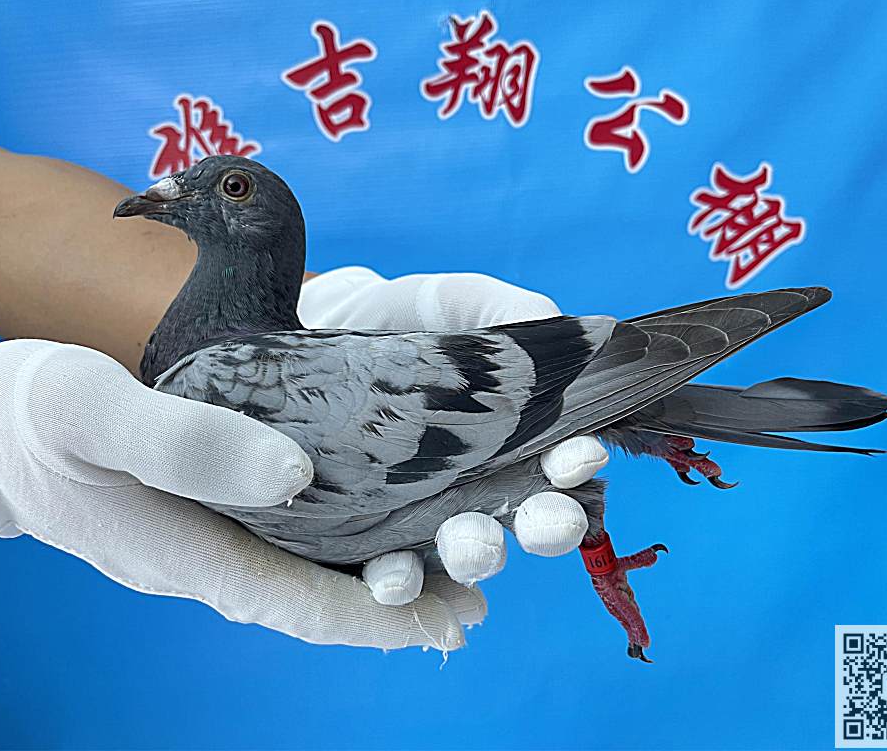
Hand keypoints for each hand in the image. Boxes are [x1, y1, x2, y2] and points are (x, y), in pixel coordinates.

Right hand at [0, 340, 481, 650]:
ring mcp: (196, 544)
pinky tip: (365, 525)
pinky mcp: (194, 518)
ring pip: (298, 575)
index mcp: (182, 551)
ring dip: (368, 580)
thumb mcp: (98, 411)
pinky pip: (275, 544)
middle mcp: (199, 561)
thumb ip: (188, 443)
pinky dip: (330, 545)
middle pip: (310, 601)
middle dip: (390, 608)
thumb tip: (294, 473)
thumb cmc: (31, 415)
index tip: (445, 620)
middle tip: (470, 600)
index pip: (297, 604)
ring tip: (440, 570)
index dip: (376, 618)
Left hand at [299, 267, 608, 600]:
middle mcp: (481, 486)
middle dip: (546, 525)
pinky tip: (393, 579)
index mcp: (514, 435)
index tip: (580, 455)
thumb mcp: (448, 302)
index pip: (559, 459)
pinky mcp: (370, 543)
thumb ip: (501, 309)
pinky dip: (399, 585)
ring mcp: (427, 518)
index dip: (576, 464)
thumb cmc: (394, 324)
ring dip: (477, 556)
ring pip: (466, 554)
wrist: (306, 338)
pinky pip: (393, 576)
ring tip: (469, 545)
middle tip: (547, 519)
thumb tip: (562, 322)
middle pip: (527, 519)